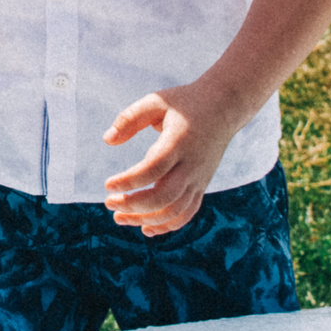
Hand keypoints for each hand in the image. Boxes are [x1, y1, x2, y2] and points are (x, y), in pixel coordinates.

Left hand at [101, 80, 237, 235]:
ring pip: (175, 211)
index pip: (153, 169)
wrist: (223, 108)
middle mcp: (192, 165)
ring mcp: (199, 179)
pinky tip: (146, 228)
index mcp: (178, 142)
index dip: (129, 181)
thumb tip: (107, 140)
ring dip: (146, 220)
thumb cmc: (184, 103)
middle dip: (134, 205)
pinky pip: (187, 213)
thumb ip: (130, 118)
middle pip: (165, 196)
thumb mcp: (156, 101)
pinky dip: (168, 225)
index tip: (107, 185)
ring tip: (119, 218)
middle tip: (109, 203)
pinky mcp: (202, 186)